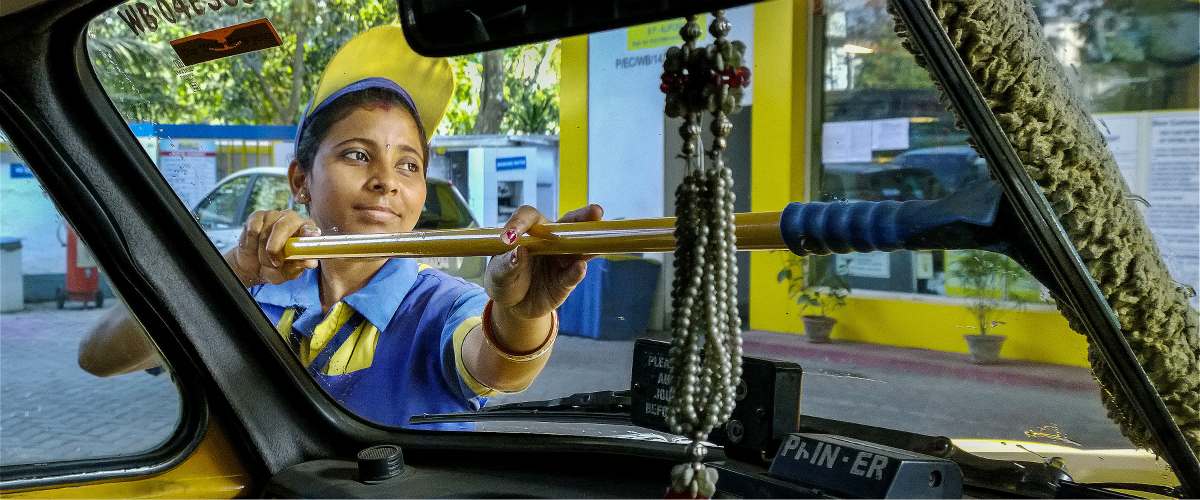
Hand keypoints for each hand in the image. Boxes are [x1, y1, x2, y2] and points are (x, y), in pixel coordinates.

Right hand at [224, 209, 320, 285]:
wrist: (253, 267)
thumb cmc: (275, 267)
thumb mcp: (287, 272)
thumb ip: (298, 267)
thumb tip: (311, 263)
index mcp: (305, 232)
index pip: (310, 229)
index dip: (310, 233)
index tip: (312, 237)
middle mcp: (292, 219)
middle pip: (283, 226)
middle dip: (275, 248)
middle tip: (275, 263)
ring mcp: (275, 215)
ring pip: (265, 231)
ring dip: (262, 251)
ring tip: (264, 258)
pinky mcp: (258, 216)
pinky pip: (253, 229)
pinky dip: (252, 243)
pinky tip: (255, 246)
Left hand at [485, 204, 603, 320]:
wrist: (514, 307)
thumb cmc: (504, 281)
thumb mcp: (497, 275)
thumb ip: (506, 265)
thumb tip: (519, 252)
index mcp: (530, 232)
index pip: (529, 217)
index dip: (520, 222)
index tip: (509, 237)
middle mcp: (551, 241)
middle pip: (568, 223)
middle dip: (583, 216)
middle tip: (596, 211)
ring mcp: (562, 260)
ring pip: (579, 247)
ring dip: (589, 242)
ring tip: (597, 240)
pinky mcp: (566, 280)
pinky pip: (573, 274)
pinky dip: (577, 271)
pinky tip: (580, 267)